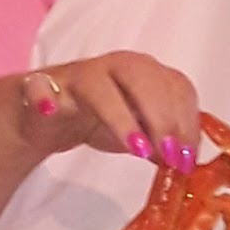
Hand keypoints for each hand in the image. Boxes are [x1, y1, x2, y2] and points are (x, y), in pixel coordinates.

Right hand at [18, 51, 201, 170]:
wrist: (48, 115)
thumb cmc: (102, 119)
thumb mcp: (141, 134)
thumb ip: (163, 144)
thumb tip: (185, 163)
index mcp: (148, 73)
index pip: (177, 87)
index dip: (187, 121)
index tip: (188, 157)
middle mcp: (117, 67)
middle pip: (144, 79)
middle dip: (162, 118)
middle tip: (170, 155)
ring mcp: (79, 75)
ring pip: (99, 85)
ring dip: (120, 116)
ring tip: (137, 149)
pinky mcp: (44, 87)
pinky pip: (41, 87)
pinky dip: (44, 96)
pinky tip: (48, 109)